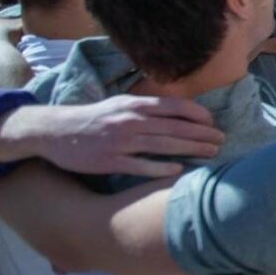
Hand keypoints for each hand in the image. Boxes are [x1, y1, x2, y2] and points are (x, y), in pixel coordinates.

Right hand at [0, 95, 224, 176]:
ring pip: (162, 145)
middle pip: (173, 127)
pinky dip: (160, 167)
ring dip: (190, 149)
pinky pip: (139, 165)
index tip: (212, 122)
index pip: (172, 106)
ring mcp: (120, 141)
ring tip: (211, 153)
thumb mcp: (120, 104)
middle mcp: (129, 120)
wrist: (54, 131)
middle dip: (201, 134)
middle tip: (221, 140)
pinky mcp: (109, 161)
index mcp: (133, 105)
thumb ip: (146, 107)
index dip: (196, 114)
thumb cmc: (94, 118)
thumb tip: (178, 112)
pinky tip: (178, 170)